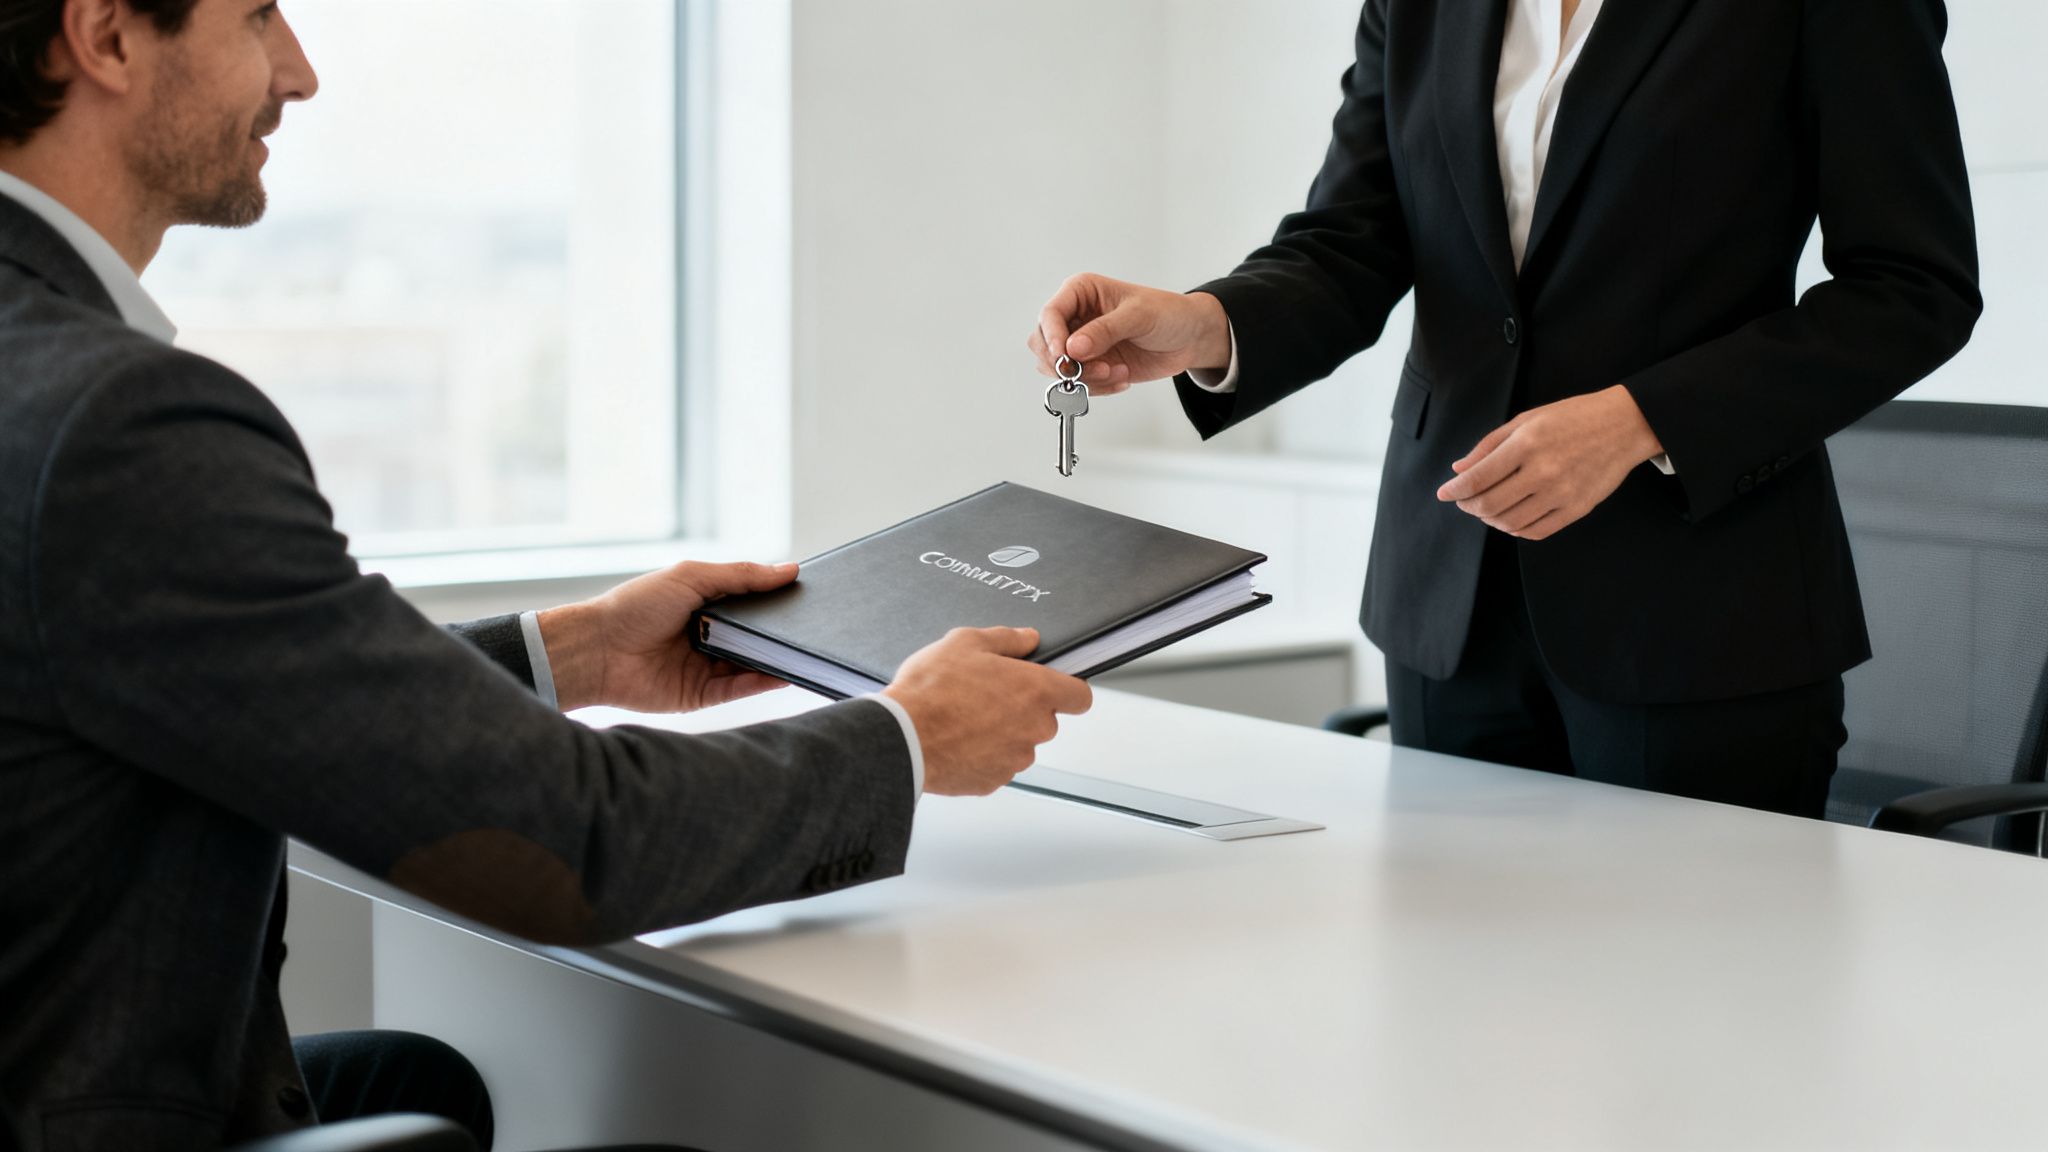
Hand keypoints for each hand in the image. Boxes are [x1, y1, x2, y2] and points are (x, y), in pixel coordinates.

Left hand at [536, 561, 799, 712]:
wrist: (597, 650)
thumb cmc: (635, 606)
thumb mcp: (692, 577)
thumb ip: (741, 575)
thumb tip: (788, 569)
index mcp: (704, 604)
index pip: (751, 603)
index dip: (777, 599)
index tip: (810, 595)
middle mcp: (709, 636)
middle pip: (756, 635)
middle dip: (783, 631)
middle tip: (819, 624)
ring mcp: (706, 666)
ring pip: (753, 663)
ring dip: (779, 657)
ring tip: (812, 649)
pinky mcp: (702, 695)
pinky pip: (741, 688)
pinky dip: (764, 681)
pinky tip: (787, 672)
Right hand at [882, 627, 1093, 795]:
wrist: (901, 737)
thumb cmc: (931, 691)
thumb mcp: (965, 642)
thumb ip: (1006, 640)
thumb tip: (1027, 639)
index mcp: (1035, 691)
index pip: (1080, 696)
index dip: (1068, 689)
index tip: (1053, 686)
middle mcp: (1033, 729)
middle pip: (1045, 720)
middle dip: (1023, 709)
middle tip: (987, 695)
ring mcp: (1014, 760)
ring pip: (1019, 744)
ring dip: (1002, 733)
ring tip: (965, 718)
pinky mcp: (993, 782)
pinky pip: (996, 765)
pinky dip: (982, 755)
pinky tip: (956, 740)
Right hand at [1027, 273, 1232, 393]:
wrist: (1189, 338)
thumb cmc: (1168, 313)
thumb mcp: (1139, 316)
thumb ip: (1105, 330)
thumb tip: (1073, 348)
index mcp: (1081, 292)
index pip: (1050, 313)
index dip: (1052, 336)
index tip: (1063, 355)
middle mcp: (1076, 317)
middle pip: (1043, 343)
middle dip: (1064, 363)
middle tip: (1092, 369)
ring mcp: (1082, 344)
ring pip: (1056, 368)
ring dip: (1084, 378)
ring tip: (1115, 372)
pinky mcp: (1092, 366)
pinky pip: (1078, 384)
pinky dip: (1097, 387)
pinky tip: (1122, 379)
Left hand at [1436, 385, 1663, 540]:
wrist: (1624, 425)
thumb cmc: (1573, 418)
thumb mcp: (1527, 419)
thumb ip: (1489, 445)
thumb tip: (1459, 469)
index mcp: (1526, 443)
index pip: (1477, 478)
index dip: (1454, 490)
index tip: (1444, 493)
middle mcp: (1543, 471)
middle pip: (1489, 505)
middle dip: (1468, 506)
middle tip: (1464, 501)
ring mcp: (1561, 493)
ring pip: (1510, 522)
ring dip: (1490, 519)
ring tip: (1487, 508)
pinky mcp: (1577, 509)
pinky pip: (1536, 531)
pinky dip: (1516, 530)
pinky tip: (1511, 518)